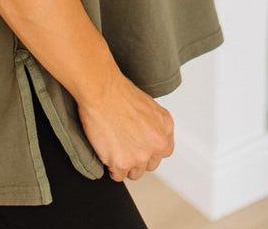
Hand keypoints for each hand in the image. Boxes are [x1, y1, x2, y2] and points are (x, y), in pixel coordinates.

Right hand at [76, 66, 174, 180]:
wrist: (102, 91)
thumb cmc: (118, 92)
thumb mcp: (147, 105)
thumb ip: (153, 125)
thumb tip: (146, 136)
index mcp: (165, 127)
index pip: (163, 150)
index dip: (150, 149)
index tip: (141, 146)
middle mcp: (156, 144)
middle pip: (150, 164)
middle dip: (138, 157)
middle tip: (125, 145)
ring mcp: (140, 155)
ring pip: (135, 172)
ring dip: (125, 164)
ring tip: (114, 148)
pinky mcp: (122, 163)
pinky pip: (118, 176)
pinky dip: (112, 167)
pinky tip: (107, 153)